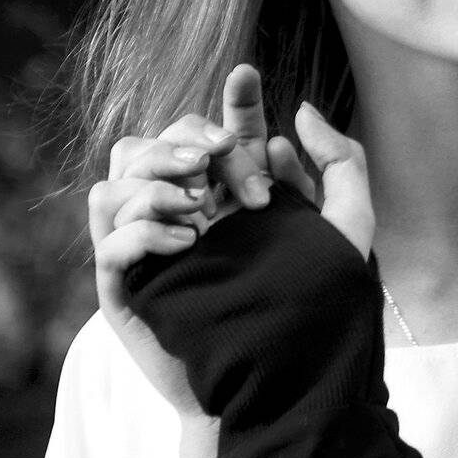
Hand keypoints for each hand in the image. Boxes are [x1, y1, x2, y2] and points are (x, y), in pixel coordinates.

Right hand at [88, 72, 374, 411]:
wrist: (280, 381)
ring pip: (119, 176)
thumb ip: (340, 165)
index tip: (248, 76)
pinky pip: (108, 235)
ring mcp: (150, 244)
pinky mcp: (127, 284)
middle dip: (195, 142)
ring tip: (202, 203)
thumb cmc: (315, 306)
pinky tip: (189, 239)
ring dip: (157, 177)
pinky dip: (142, 226)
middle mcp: (185, 209)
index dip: (231, 100)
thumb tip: (298, 110)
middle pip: (162, 141)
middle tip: (229, 165)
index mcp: (232, 191)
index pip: (220, 130)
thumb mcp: (348, 230)